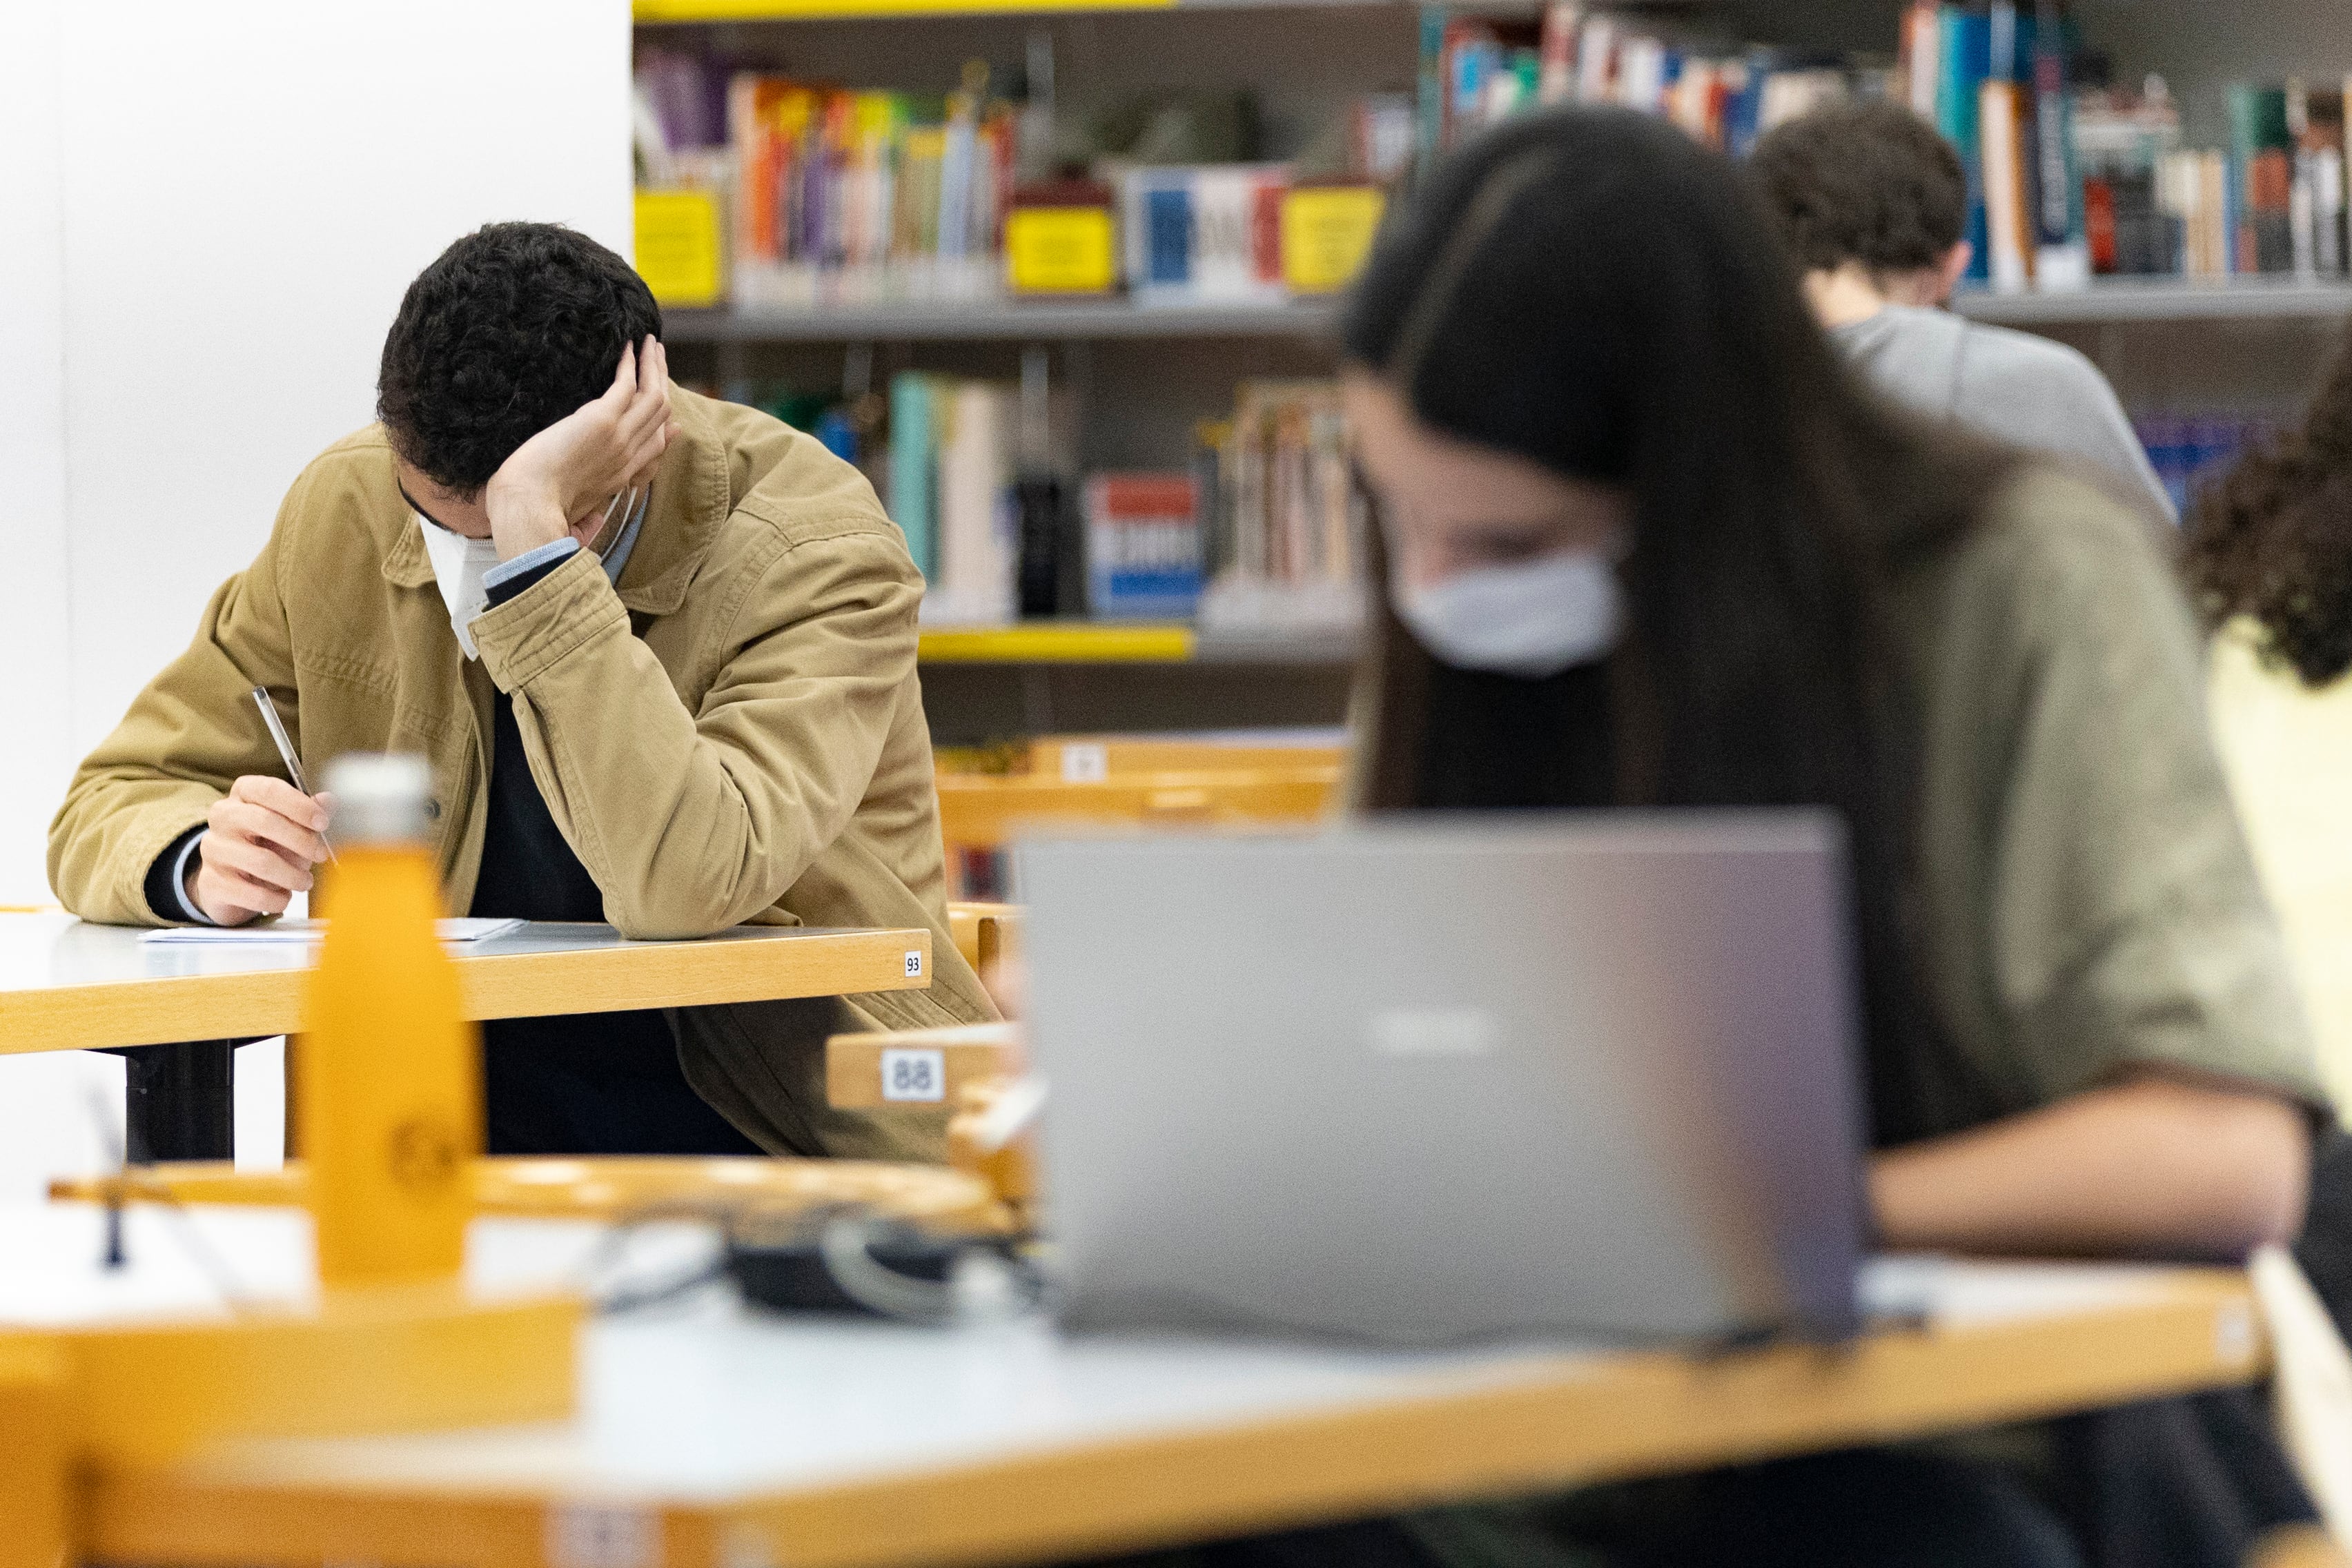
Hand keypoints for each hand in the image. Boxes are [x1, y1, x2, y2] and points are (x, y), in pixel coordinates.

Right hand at [188, 776, 332, 925]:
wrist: (230, 883)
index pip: (269, 790)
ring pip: (261, 861)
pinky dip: (276, 899)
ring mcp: (214, 848)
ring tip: (305, 881)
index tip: (322, 822)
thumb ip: (309, 813)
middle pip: (264, 821)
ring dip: (292, 875)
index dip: (299, 805)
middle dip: (301, 841)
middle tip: (321, 855)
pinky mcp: (212, 882)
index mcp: (243, 794)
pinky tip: (283, 897)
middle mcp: (223, 816)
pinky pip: (252, 893)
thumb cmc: (266, 846)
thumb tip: (328, 801)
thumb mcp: (290, 825)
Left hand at [482, 336, 675, 560]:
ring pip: (654, 396)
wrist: (529, 505)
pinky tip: (628, 346)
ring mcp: (619, 438)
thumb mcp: (571, 513)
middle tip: (658, 357)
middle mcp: (628, 456)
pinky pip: (628, 385)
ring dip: (654, 366)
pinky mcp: (602, 421)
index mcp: (622, 476)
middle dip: (662, 382)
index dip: (666, 425)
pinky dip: (631, 363)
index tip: (670, 411)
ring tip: (649, 342)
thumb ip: (586, 517)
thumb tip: (590, 529)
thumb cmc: (538, 510)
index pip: (656, 446)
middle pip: (661, 415)